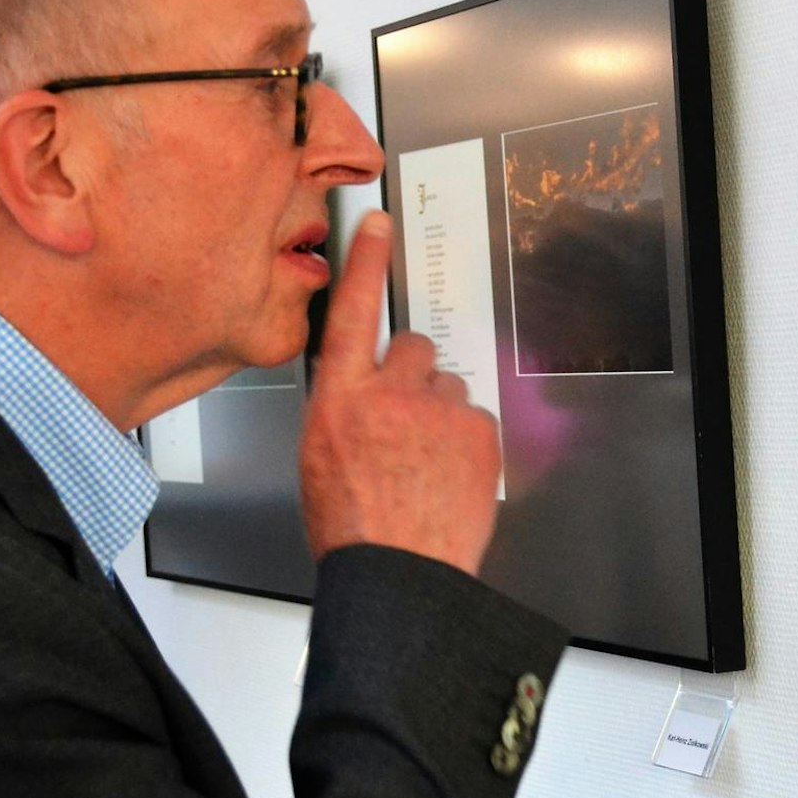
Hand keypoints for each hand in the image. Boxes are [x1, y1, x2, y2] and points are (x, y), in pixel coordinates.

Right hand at [299, 210, 500, 574]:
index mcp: (338, 400)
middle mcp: (389, 395)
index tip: (375, 224)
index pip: (351, 313)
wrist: (398, 573)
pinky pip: (475, 417)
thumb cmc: (352, 527)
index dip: (363, 264)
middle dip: (415, 373)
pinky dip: (467, 440)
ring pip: (448, 385)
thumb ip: (343, 410)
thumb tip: (364, 394)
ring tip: (426, 461)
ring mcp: (438, 411)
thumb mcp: (319, 458)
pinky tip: (449, 474)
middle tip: (407, 420)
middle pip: (413, 348)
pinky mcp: (478, 431)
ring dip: (441, 411)